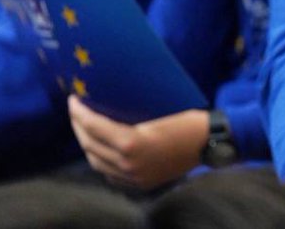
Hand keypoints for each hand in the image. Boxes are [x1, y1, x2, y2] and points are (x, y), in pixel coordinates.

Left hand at [68, 97, 208, 189]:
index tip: (73, 100)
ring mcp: (133, 176)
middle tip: (76, 110)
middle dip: (79, 126)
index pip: (93, 127)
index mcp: (131, 143)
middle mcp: (127, 163)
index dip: (79, 113)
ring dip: (87, 144)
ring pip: (96, 161)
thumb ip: (128, 116)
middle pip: (89, 145)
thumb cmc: (188, 121)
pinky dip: (101, 159)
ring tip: (85, 128)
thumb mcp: (157, 112)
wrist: (212, 143)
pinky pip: (109, 173)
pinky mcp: (139, 183)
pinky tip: (102, 148)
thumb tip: (105, 103)